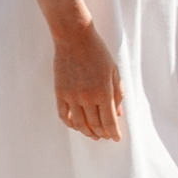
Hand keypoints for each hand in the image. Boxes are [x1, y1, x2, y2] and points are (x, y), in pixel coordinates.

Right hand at [52, 22, 123, 141]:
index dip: (113, 133)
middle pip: (94, 125)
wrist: (74, 39)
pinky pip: (63, 115)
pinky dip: (70, 124)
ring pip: (78, 124)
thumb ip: (118, 94)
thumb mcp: (114, 72)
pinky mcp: (59, 93)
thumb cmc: (98, 53)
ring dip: (87, 132)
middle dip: (102, 134)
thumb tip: (117, 114)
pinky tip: (77, 126)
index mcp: (103, 92)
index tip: (116, 138)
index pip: (109, 121)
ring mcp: (71, 96)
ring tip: (93, 135)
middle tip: (106, 137)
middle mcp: (87, 97)